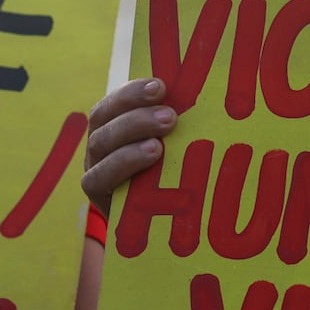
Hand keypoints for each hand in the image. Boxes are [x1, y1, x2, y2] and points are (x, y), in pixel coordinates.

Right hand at [81, 78, 177, 210]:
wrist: (160, 223)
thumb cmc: (174, 172)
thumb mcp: (177, 144)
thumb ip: (182, 123)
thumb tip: (214, 97)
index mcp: (115, 122)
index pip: (114, 101)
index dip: (132, 92)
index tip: (161, 86)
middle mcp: (100, 143)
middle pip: (104, 120)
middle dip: (136, 115)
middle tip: (170, 117)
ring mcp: (95, 167)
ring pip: (100, 146)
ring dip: (130, 141)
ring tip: (158, 146)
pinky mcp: (99, 195)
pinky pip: (97, 179)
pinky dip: (122, 166)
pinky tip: (149, 161)